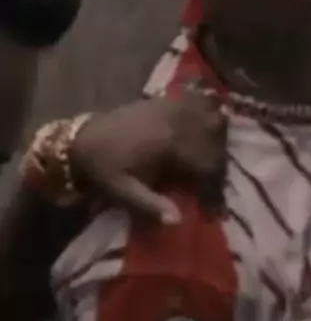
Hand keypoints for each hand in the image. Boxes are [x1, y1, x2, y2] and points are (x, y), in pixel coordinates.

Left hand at [70, 93, 226, 222]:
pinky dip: (207, 109)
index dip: (215, 189)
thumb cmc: (103, 168)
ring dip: (218, 136)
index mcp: (169, 143)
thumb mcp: (123, 191)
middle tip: (215, 186)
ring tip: (214, 158)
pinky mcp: (164, 99)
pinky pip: (196, 99)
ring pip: (211, 115)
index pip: (207, 164)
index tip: (215, 211)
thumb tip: (178, 221)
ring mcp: (171, 105)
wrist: (81, 139)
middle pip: (214, 139)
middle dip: (220, 163)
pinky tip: (208, 122)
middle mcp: (175, 120)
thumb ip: (151, 205)